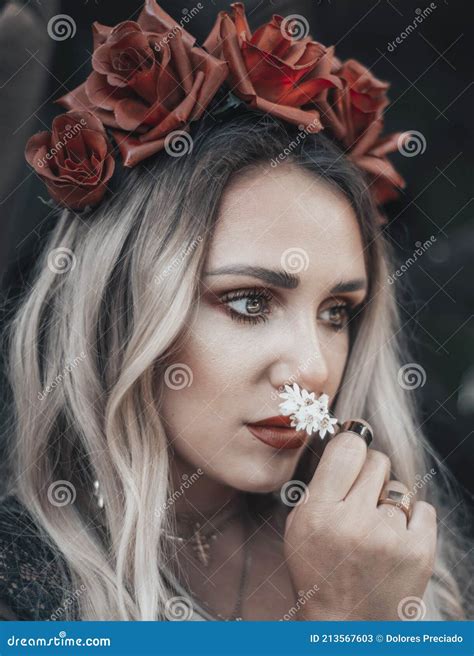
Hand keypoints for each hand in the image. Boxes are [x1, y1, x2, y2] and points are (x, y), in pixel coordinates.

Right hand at [283, 429, 436, 619]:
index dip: (352, 443)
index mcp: (317, 513)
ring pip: (398, 487)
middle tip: (361, 497)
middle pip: (377, 460)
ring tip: (375, 531)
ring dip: (388, 502)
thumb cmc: (320, 573)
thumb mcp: (298, 528)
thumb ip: (320, 485)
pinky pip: (423, 508)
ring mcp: (389, 538)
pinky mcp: (419, 552)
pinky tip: (395, 540)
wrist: (348, 628)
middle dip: (370, 474)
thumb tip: (348, 442)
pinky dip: (412, 520)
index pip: (347, 447)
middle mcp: (353, 522)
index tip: (354, 446)